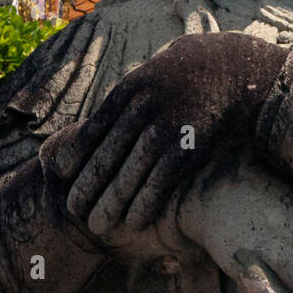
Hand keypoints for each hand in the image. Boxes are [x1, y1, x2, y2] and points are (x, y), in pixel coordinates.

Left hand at [40, 32, 286, 237]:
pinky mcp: (191, 143)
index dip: (75, 154)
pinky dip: (146, 202)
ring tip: (97, 225)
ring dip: (111, 202)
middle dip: (88, 185)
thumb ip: (125, 99)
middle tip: (73, 210)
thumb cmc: (185, 76)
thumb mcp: (150, 75)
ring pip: (131, 171)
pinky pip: (162, 179)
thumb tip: (96, 125)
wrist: (232, 67)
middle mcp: (144, 106)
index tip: (59, 175)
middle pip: (107, 154)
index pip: (93, 127)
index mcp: (130, 89)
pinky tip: (135, 222)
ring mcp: (167, 124)